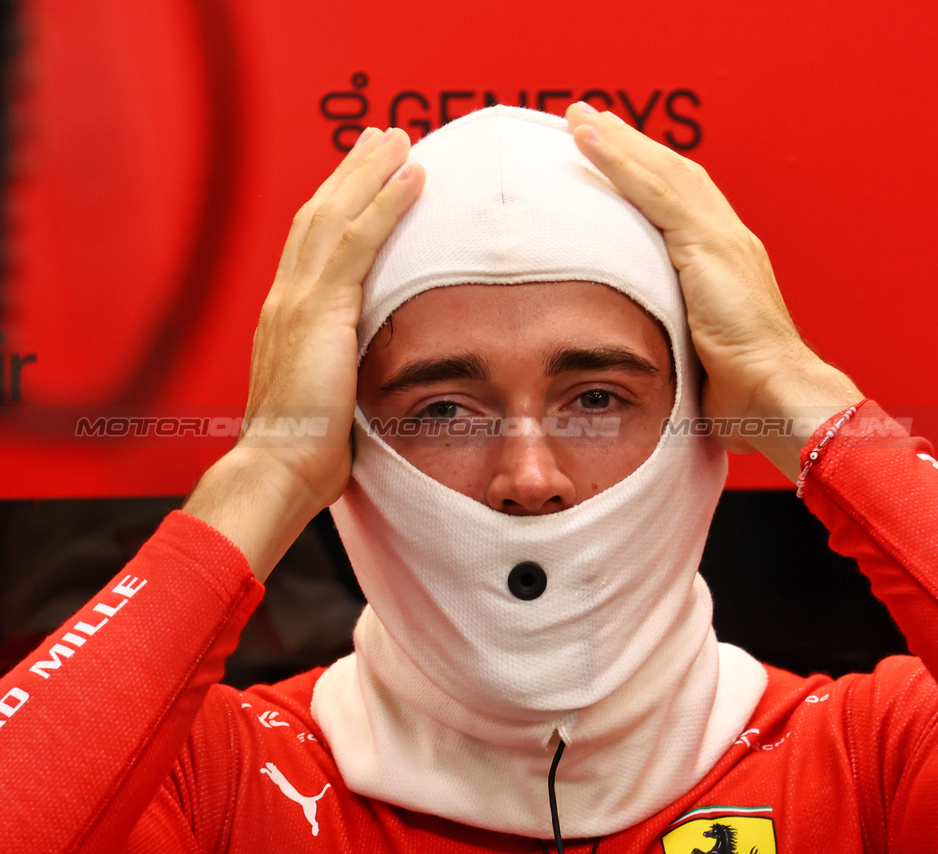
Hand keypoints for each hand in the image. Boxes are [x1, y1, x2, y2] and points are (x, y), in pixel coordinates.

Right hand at [185, 128, 424, 577]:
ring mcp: (298, 301)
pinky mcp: (319, 311)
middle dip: (351, 172)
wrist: (277, 469)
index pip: (313, 245)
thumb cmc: (305, 451)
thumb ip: (344, 370)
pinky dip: (385, 205)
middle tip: (382, 137)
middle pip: (319, 214)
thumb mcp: (327, 397)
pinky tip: (411, 178)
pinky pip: (357, 243)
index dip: (337, 205)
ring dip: (369, 172)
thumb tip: (373, 372)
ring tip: (399, 139)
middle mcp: (286, 298)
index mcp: (287, 317)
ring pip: (335, 215)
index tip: (361, 176)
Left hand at [565, 103, 862, 476]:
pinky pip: (656, 191)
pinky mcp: (708, 244)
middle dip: (630, 146)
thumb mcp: (700, 352)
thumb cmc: (742, 390)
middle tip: (587, 121)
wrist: (775, 393)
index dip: (647, 175)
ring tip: (579, 119)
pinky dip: (620, 162)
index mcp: (727, 261)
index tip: (612, 155)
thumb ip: (678, 333)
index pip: (681, 202)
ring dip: (618, 142)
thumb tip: (645, 345)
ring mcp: (721, 237)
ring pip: (663, 173)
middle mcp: (728, 238)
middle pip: (673, 175)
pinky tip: (589, 141)